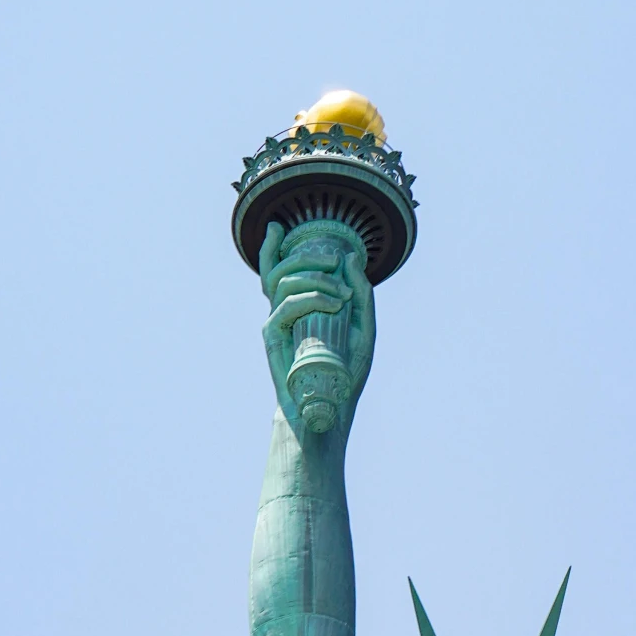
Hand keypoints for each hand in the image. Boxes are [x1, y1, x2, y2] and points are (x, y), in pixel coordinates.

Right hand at [258, 217, 376, 441]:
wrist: (329, 409)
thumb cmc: (345, 374)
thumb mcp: (363, 330)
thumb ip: (361, 296)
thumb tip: (352, 258)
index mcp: (298, 306)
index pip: (278, 270)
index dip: (272, 246)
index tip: (279, 226)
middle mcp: (283, 311)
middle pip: (280, 268)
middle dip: (306, 254)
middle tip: (333, 258)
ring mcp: (275, 323)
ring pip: (282, 281)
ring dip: (314, 278)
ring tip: (341, 292)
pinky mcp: (273, 338)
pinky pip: (284, 306)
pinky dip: (311, 298)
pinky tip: (334, 303)